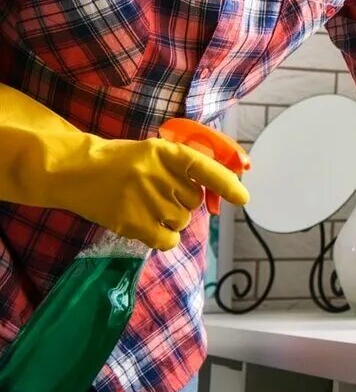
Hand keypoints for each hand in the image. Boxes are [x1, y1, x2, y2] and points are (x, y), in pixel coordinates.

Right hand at [0, 84, 248, 249]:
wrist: (74, 170)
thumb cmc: (120, 161)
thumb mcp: (153, 152)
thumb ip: (182, 167)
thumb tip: (216, 191)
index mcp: (167, 152)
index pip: (206, 169)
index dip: (227, 184)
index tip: (243, 199)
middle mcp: (158, 174)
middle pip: (194, 201)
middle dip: (183, 201)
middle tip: (157, 194)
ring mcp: (144, 199)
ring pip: (182, 221)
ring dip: (170, 219)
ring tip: (146, 206)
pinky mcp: (131, 221)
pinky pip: (166, 239)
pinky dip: (164, 237)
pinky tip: (148, 226)